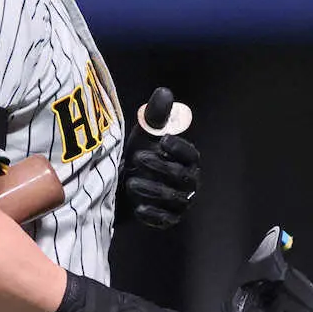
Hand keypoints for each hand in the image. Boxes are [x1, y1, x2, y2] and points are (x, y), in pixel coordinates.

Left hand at [123, 87, 199, 229]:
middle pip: (181, 176)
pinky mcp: (169, 219)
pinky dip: (152, 214)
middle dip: (159, 167)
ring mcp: (180, 202)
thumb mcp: (144, 135)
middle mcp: (189, 181)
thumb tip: (164, 92)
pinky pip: (165, 220)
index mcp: (187, 159)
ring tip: (131, 182)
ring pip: (172, 198)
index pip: (191, 154)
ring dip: (151, 189)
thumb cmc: (138, 156)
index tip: (162, 141)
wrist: (121, 185)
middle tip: (137, 158)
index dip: (179, 148)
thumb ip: (156, 116)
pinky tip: (138, 207)